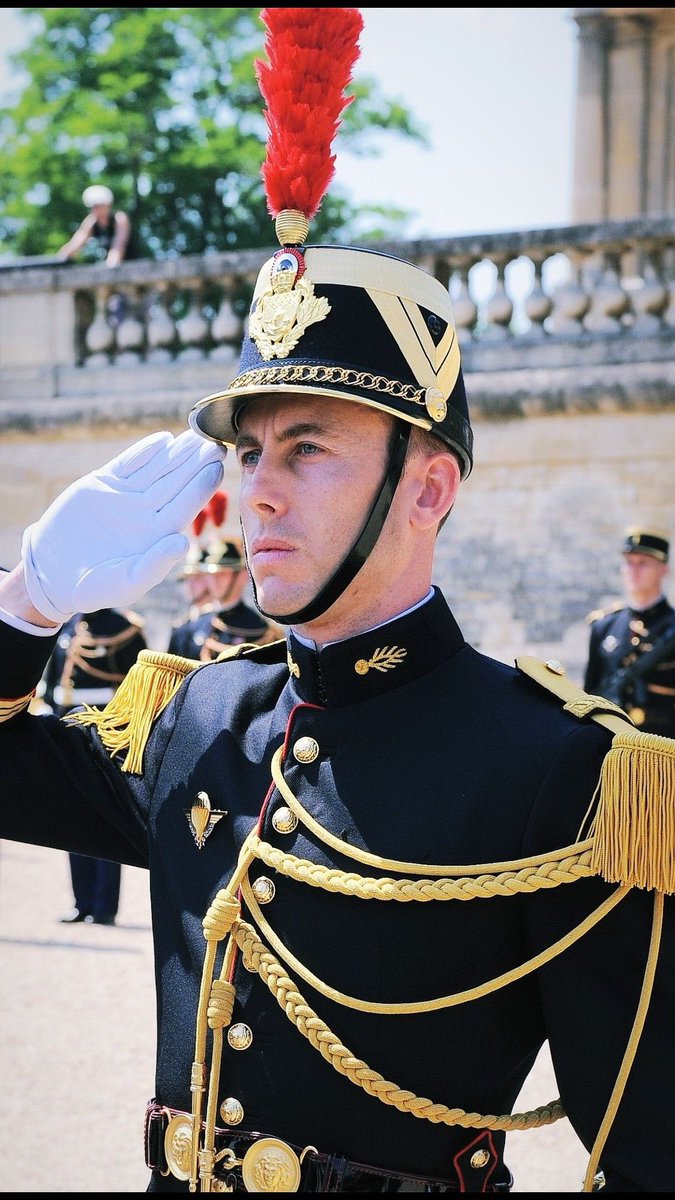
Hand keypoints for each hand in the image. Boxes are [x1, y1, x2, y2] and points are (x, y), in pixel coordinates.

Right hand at [22, 429, 226, 622]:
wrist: (53, 573)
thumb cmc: (94, 588)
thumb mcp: (126, 582)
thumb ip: (155, 564)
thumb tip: (183, 543)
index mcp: (157, 535)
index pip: (185, 506)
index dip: (201, 487)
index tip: (217, 468)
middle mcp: (146, 513)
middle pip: (175, 483)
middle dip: (195, 463)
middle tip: (215, 444)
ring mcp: (126, 496)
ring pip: (156, 469)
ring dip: (176, 452)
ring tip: (197, 435)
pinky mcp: (103, 484)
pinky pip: (128, 463)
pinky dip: (144, 451)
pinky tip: (164, 439)